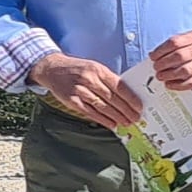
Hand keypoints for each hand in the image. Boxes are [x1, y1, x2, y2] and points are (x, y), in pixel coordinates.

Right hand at [29, 53, 143, 128]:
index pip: (119, 86)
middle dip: (126, 110)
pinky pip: (90, 112)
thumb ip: (108, 80)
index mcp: (98, 70)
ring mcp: (79, 90)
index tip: (139, 107)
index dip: (131, 98)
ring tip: (126, 123)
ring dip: (116, 116)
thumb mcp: (94, 67)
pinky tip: (111, 124)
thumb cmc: (76, 69)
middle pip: (112, 98)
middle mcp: (89, 79)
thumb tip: (126, 96)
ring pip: (102, 106)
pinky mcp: (71, 100)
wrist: (52, 68)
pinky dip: (102, 119)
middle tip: (135, 118)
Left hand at [146, 25, 191, 93]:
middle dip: (164, 63)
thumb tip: (156, 53)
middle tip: (156, 67)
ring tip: (160, 76)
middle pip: (180, 57)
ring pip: (186, 71)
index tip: (153, 56)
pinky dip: (180, 85)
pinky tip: (170, 85)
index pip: (175, 43)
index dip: (161, 50)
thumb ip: (176, 43)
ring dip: (170, 75)